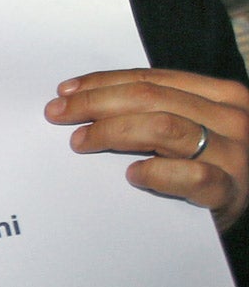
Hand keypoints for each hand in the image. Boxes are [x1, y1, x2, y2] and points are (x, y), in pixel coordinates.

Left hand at [46, 69, 248, 228]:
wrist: (245, 206)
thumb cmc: (211, 168)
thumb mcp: (191, 131)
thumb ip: (157, 113)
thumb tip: (86, 102)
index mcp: (221, 96)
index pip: (153, 80)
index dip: (104, 82)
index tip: (66, 91)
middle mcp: (231, 118)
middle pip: (151, 99)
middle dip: (96, 103)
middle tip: (58, 114)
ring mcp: (234, 154)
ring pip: (164, 128)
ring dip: (113, 132)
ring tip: (80, 141)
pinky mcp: (230, 191)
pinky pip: (192, 176)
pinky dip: (158, 173)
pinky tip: (132, 174)